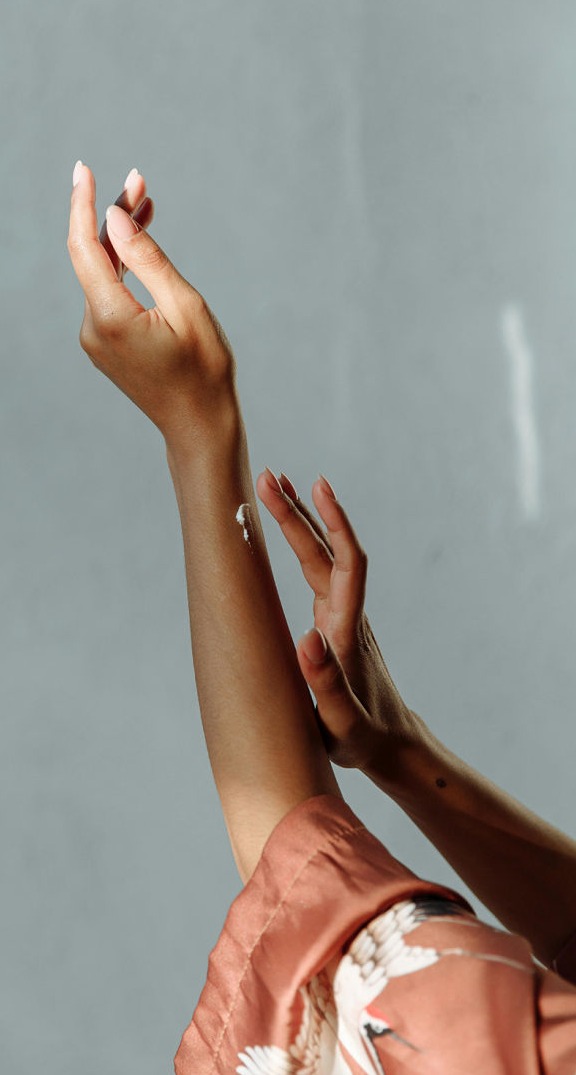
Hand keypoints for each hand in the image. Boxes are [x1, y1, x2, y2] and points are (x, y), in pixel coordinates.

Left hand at [67, 164, 236, 446]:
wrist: (200, 426)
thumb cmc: (204, 370)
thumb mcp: (186, 306)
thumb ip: (148, 259)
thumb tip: (114, 218)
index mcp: (111, 318)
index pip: (85, 248)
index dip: (82, 204)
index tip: (83, 169)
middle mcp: (93, 329)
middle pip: (93, 257)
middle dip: (112, 217)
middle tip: (140, 182)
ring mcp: (96, 339)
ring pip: (100, 275)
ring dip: (120, 241)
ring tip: (146, 204)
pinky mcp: (105, 344)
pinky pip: (107, 295)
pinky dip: (122, 269)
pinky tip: (138, 246)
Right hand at [256, 469, 417, 771]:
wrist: (390, 744)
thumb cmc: (363, 737)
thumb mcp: (342, 721)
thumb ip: (326, 684)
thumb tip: (307, 639)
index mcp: (347, 630)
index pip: (346, 564)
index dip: (335, 524)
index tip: (317, 488)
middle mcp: (347, 614)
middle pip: (326, 551)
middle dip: (299, 512)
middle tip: (269, 476)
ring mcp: (341, 616)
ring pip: (321, 557)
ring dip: (300, 521)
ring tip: (275, 487)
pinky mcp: (333, 623)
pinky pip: (317, 572)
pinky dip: (302, 545)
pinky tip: (289, 535)